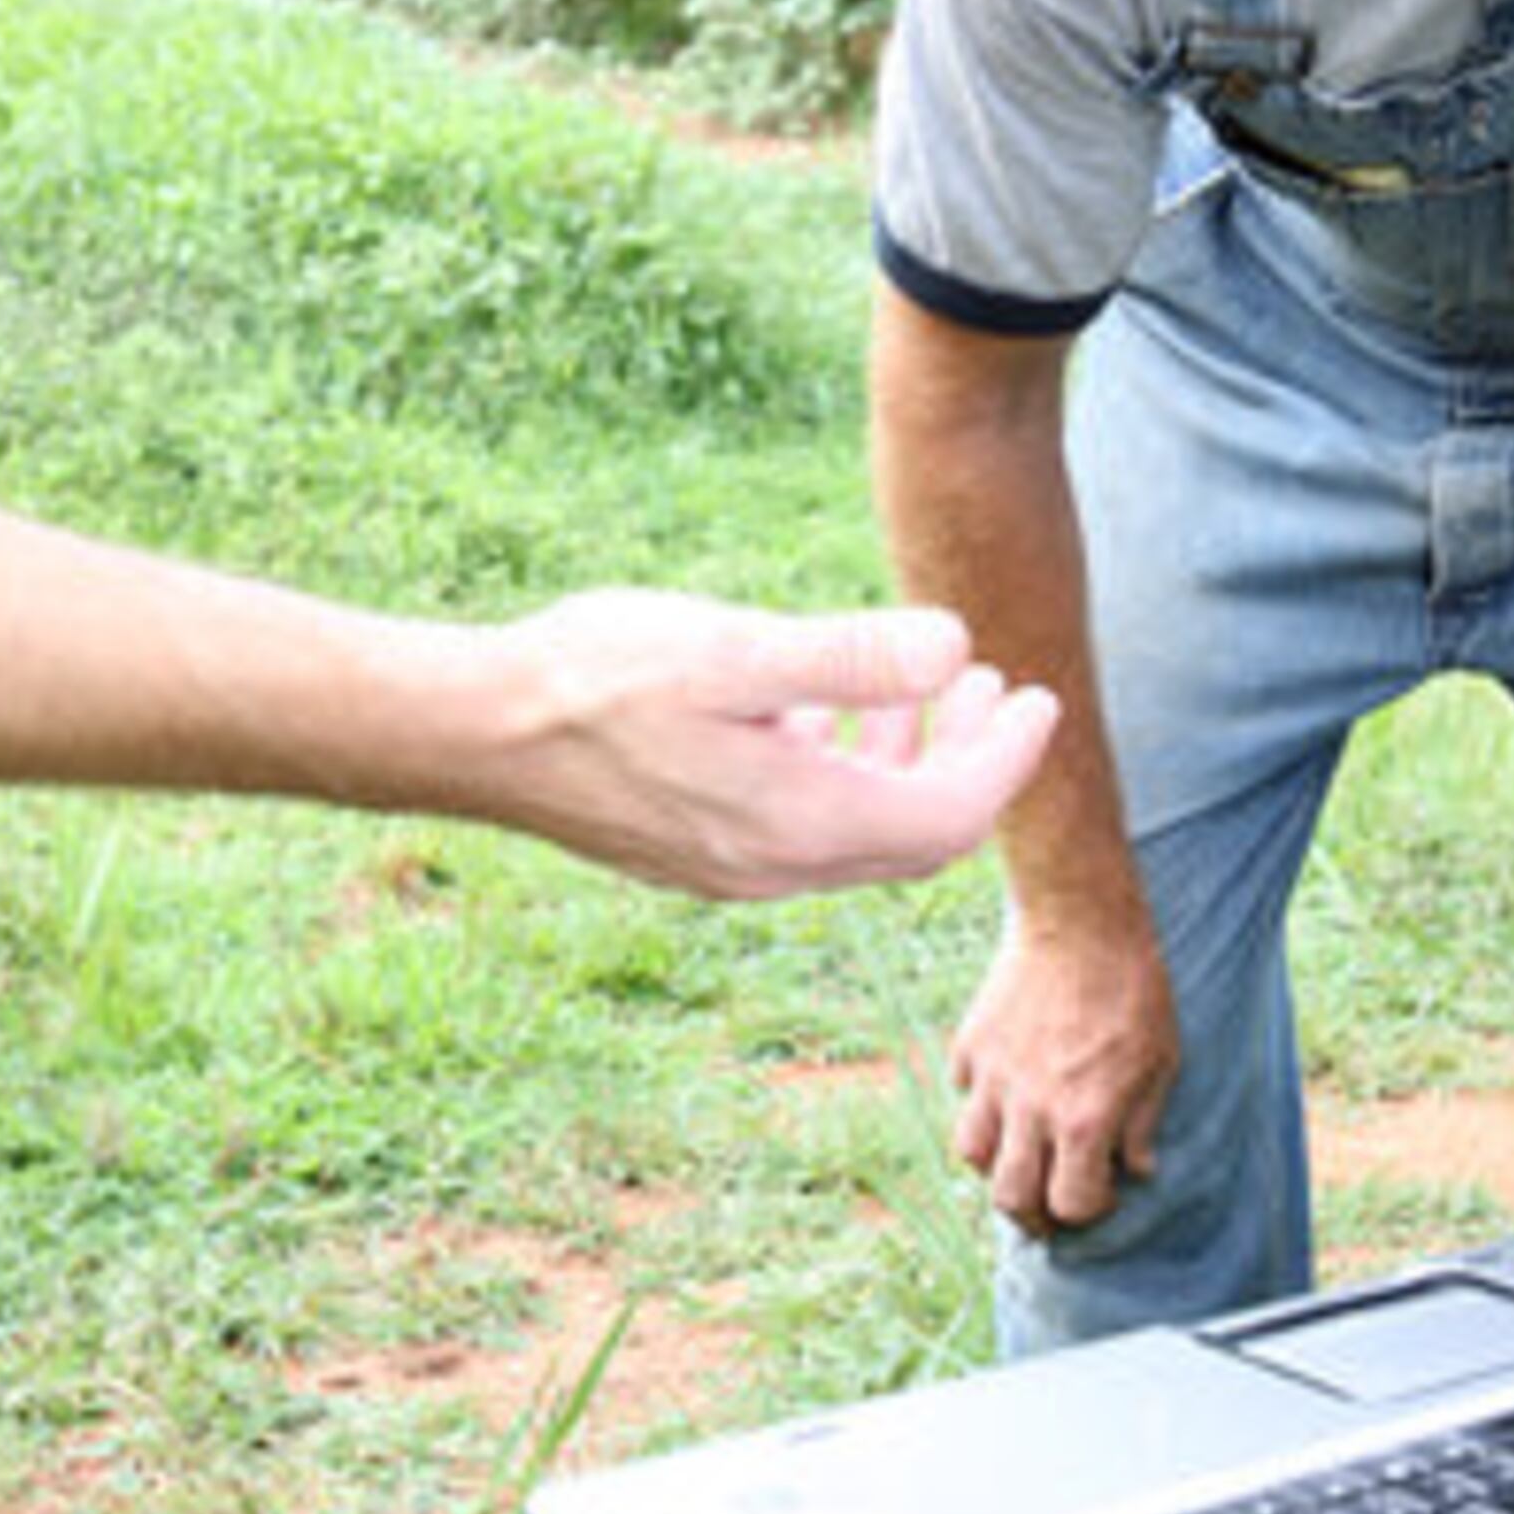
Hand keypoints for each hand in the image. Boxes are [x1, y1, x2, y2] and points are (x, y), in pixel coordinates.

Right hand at [490, 594, 1055, 899]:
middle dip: (970, 762)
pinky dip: (844, 773)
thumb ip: (850, 656)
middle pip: (916, 834)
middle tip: (998, 685)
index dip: (1010, 758)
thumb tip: (953, 646)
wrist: (474, 733)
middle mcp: (776, 866)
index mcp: (801, 822)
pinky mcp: (694, 852)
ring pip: (860, 832)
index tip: (1039, 692)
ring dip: (907, 761)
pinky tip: (823, 710)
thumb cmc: (597, 678)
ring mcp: (732, 868)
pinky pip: (805, 829)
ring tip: (929, 683)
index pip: (950, 813)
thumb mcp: (737, 651)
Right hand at [947, 922, 1176, 1237]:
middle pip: (1011, 1197)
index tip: (1102, 1194)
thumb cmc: (1133, 990)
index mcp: (1083, 1120)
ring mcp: (994, 1077)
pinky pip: (961, 1093)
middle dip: (1032, 1215)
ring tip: (1018, 1156)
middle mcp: (1031, 1109)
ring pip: (972, 1154)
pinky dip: (979, 1103)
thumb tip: (1136, 1169)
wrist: (1082, 922)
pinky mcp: (972, 1045)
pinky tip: (1004, 1092)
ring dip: (996, 1165)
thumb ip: (1143, 1124)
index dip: (1088, 1211)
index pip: (1070, 1203)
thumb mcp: (1161, 1062)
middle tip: (1048, 1208)